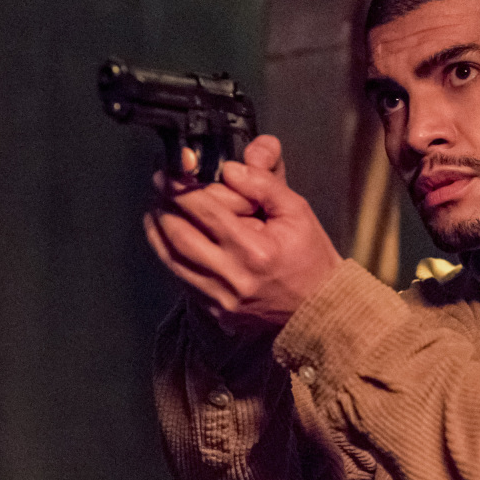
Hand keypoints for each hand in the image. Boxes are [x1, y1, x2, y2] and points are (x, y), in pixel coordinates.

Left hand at [145, 135, 343, 329]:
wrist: (321, 306)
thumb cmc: (310, 259)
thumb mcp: (297, 211)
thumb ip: (264, 184)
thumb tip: (230, 169)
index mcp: (254, 251)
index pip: (204, 211)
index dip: (179, 188)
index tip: (169, 173)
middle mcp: (233, 278)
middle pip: (178, 235)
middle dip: (162, 206)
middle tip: (160, 187)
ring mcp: (221, 298)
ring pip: (171, 259)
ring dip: (158, 230)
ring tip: (158, 209)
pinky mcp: (216, 311)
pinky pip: (182, 278)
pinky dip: (171, 255)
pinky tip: (171, 238)